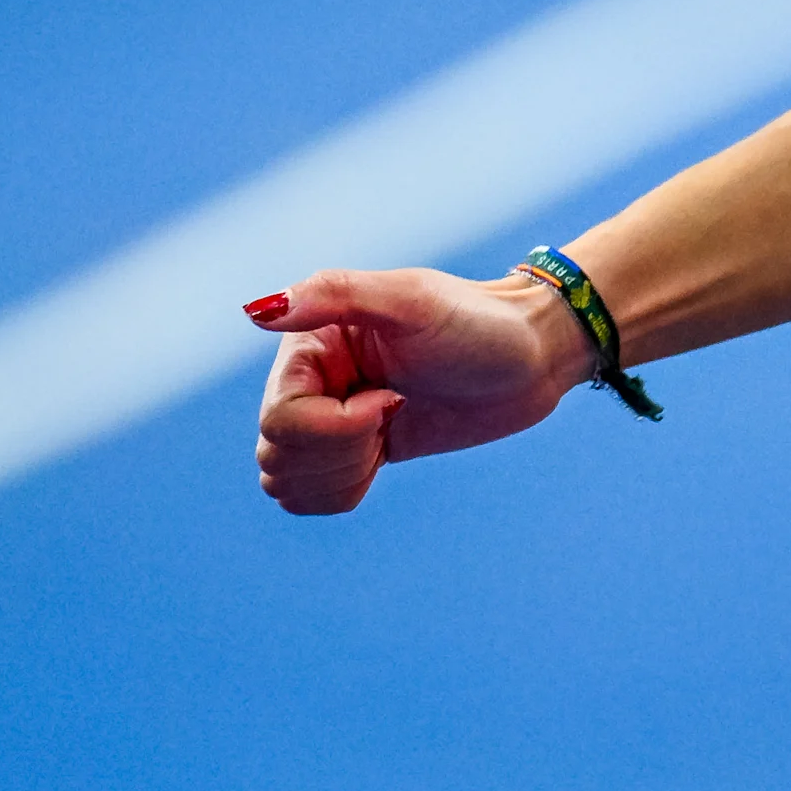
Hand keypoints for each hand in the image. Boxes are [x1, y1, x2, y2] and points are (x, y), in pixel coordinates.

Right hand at [244, 266, 593, 515]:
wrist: (531, 357)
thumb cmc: (478, 322)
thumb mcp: (412, 300)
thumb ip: (335, 294)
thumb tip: (258, 311)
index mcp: (309, 345)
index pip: (280, 419)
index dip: (336, 425)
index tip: (392, 398)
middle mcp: (309, 381)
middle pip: (277, 454)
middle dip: (343, 449)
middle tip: (396, 411)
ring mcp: (329, 419)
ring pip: (285, 481)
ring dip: (343, 472)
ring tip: (391, 430)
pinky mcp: (354, 450)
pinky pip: (308, 496)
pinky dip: (341, 491)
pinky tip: (384, 456)